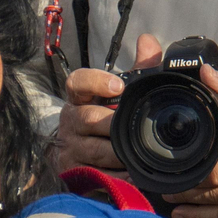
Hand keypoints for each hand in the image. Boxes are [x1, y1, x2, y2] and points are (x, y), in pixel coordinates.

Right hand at [52, 35, 163, 171]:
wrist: (76, 156)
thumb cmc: (103, 121)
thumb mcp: (118, 96)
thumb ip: (137, 69)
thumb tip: (148, 42)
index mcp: (79, 99)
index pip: (78, 82)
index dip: (96, 81)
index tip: (118, 86)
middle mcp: (70, 121)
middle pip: (89, 119)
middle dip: (115, 125)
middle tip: (136, 129)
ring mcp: (69, 148)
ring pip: (94, 149)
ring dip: (118, 153)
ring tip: (138, 154)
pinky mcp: (72, 172)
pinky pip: (95, 174)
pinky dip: (116, 176)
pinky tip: (131, 175)